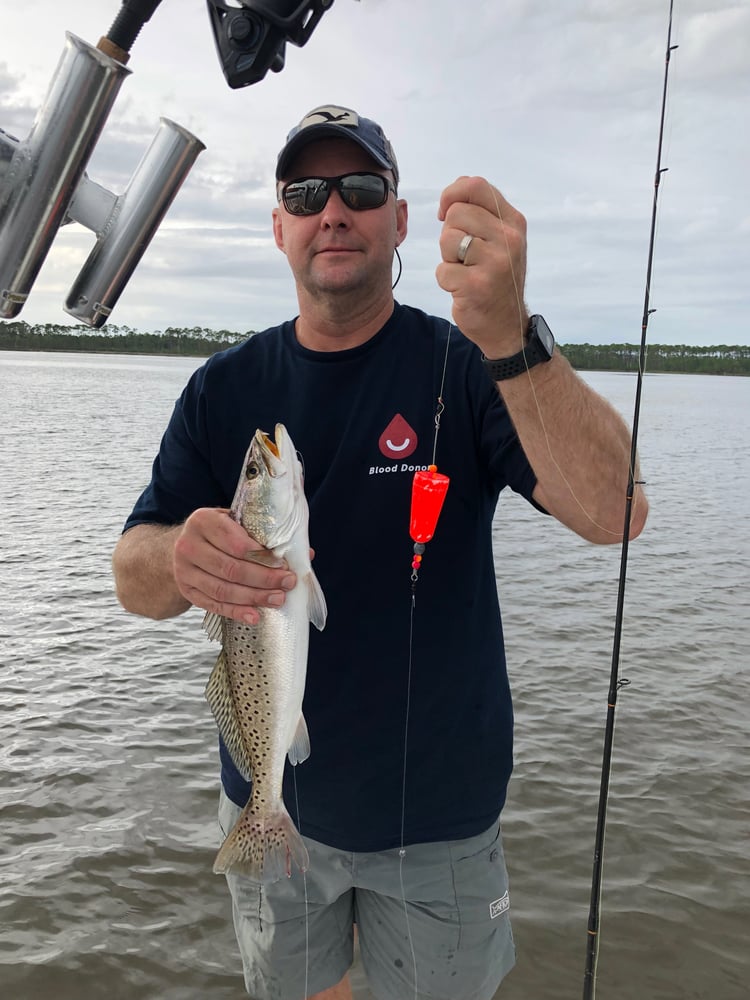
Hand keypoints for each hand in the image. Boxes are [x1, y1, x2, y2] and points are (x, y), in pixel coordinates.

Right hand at [172, 507, 295, 624]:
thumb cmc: (219, 533)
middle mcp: (189, 545)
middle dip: (263, 579)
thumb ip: (265, 535)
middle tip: (287, 583)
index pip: (235, 542)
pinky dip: (236, 612)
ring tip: (277, 600)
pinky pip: (214, 605)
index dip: (261, 556)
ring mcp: (184, 570)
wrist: (185, 545)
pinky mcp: (187, 591)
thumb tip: (307, 554)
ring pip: (223, 589)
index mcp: (202, 521)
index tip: (283, 564)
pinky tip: (255, 616)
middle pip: (231, 568)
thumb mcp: (236, 523)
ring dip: (253, 598)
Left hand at [436, 176, 528, 357]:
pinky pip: (442, 270)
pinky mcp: (476, 285)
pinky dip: (446, 281)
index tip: (445, 212)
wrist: (507, 326)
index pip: (476, 186)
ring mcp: (494, 263)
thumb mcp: (501, 240)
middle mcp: (508, 239)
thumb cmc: (497, 279)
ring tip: (466, 271)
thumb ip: (482, 213)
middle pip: (456, 213)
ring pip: (447, 239)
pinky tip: (463, 289)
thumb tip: (454, 192)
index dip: (452, 194)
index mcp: (513, 223)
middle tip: (464, 256)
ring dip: (448, 258)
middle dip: (450, 234)